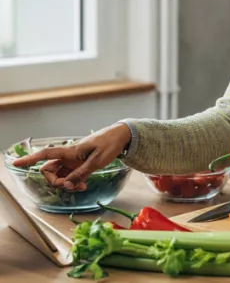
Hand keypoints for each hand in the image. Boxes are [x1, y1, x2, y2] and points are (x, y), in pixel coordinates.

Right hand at [13, 124, 130, 190]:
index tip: (15, 163)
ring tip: (82, 186)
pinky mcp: (79, 163)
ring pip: (59, 174)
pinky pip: (69, 174)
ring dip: (66, 183)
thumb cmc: (110, 144)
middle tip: (72, 186)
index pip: (46, 154)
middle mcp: (69, 155)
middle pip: (49, 170)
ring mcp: (73, 159)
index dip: (30, 159)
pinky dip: (73, 181)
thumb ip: (81, 173)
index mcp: (71, 151)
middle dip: (55, 181)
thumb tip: (66, 185)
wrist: (121, 136)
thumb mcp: (97, 161)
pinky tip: (83, 183)